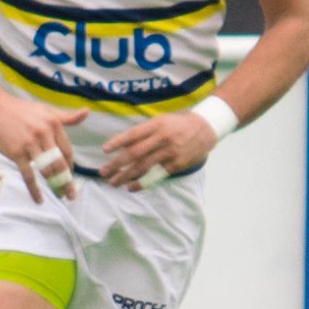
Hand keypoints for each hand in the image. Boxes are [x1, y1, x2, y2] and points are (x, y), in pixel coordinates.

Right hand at [0, 96, 85, 202]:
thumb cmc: (21, 109)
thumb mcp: (46, 110)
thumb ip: (66, 116)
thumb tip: (86, 112)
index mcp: (53, 124)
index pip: (67, 150)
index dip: (71, 166)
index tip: (71, 176)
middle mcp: (43, 133)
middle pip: (60, 163)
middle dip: (67, 181)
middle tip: (71, 195)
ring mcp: (29, 144)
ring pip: (47, 169)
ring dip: (55, 185)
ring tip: (60, 196)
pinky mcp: (16, 152)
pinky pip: (28, 175)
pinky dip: (34, 189)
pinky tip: (39, 199)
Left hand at [100, 112, 218, 188]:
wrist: (205, 129)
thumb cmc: (178, 124)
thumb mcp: (161, 121)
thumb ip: (144, 132)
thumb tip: (122, 143)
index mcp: (156, 125)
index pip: (133, 135)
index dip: (118, 142)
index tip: (105, 150)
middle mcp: (162, 139)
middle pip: (135, 153)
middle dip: (117, 164)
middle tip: (103, 172)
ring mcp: (170, 153)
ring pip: (144, 166)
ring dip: (126, 176)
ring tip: (114, 182)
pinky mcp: (176, 165)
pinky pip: (156, 175)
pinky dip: (142, 182)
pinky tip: (131, 187)